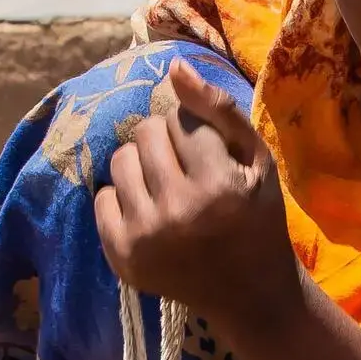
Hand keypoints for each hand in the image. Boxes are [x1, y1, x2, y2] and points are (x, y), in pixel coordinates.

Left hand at [94, 61, 303, 338]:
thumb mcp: (257, 158)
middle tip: (186, 171)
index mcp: (217, 184)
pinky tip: (150, 214)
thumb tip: (173, 66)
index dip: (195, 133)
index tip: (211, 159)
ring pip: (119, 160)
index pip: (178, 119)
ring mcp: (145, 237)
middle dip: (164, 143)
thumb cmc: (258, 217)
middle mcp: (177, 210)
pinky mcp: (122, 257)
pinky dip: (123, 199)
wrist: (250, 292)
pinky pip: (102, 198)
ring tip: (166, 189)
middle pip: (143, 133)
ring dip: (141, 166)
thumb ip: (218, 109)